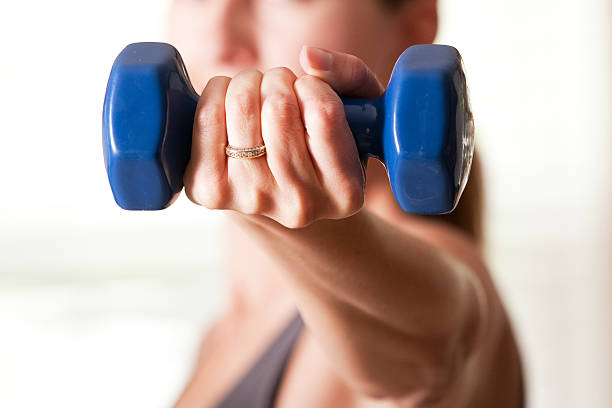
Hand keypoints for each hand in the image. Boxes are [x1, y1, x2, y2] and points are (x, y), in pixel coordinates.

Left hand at [183, 46, 384, 227]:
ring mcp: (252, 200)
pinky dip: (217, 92)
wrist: (275, 193)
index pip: (323, 114)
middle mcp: (300, 203)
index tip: (308, 92)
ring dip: (248, 82)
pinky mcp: (211, 190)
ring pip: (242, 105)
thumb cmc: (320, 142)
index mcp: (344, 191)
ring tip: (258, 95)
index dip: (312, 86)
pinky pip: (207, 117)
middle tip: (280, 90)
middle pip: (278, 106)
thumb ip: (350, 74)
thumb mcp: (357, 110)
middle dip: (278, 79)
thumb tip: (308, 56)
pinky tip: (229, 103)